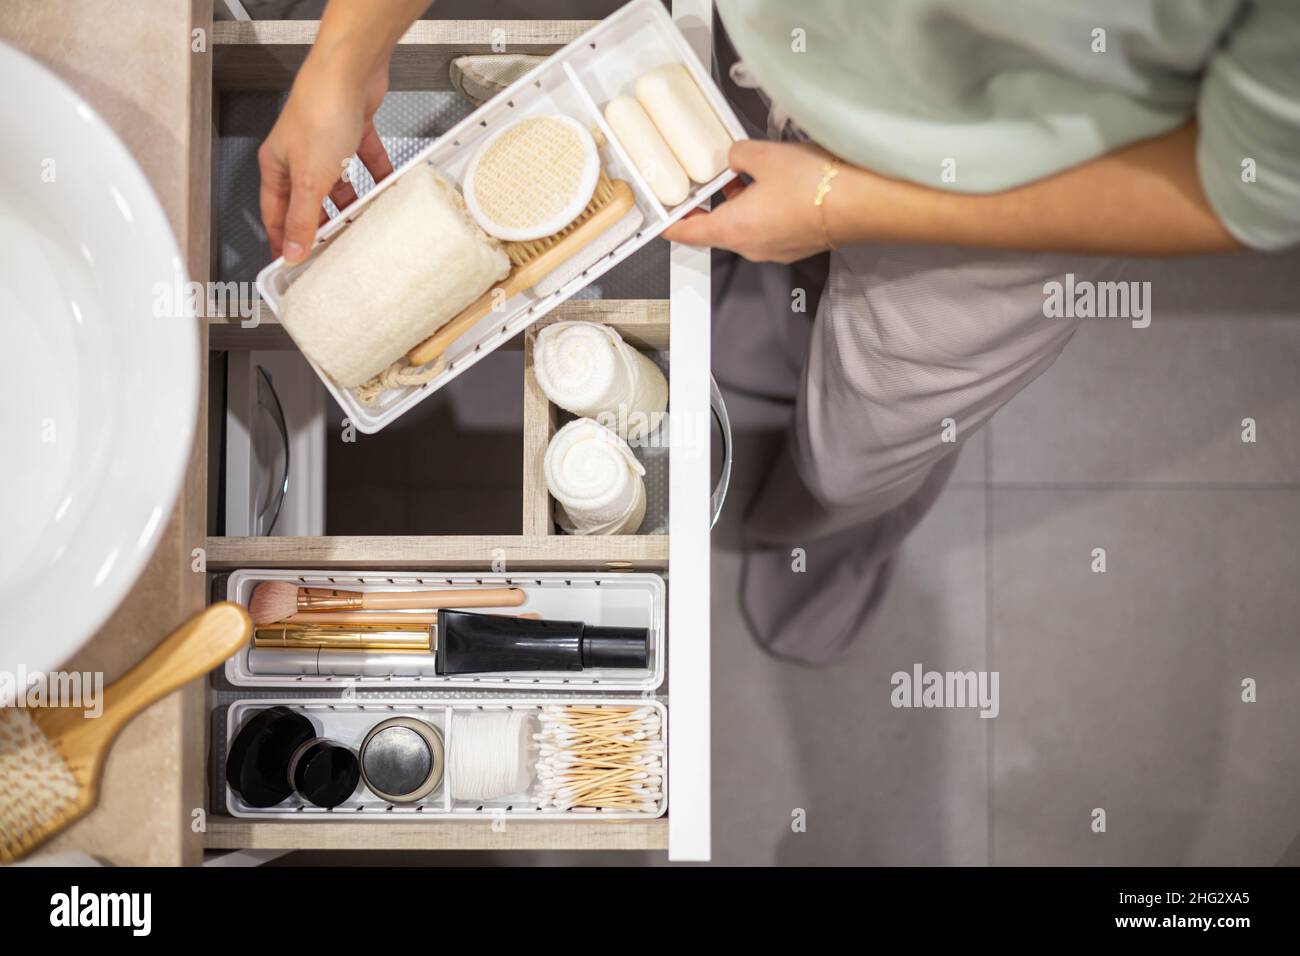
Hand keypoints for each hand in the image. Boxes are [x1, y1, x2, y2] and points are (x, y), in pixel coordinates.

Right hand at [258, 50, 393, 262]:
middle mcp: (299, 155)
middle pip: (309, 199)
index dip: (283, 238)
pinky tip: (387, 189)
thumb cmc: (320, 113)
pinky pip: (365, 161)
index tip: (292, 261)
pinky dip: (376, 175)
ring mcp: (327, 143)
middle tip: (334, 249)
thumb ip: (303, 217)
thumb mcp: (310, 178)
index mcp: (278, 166)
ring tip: (364, 225)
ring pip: (338, 183)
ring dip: (351, 203)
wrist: (349, 71)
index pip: (276, 212)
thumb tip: (292, 250)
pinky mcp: (352, 130)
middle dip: (322, 224)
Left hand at [662, 139, 838, 262]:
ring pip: (746, 230)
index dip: (672, 225)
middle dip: (710, 207)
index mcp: (732, 229)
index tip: (663, 220)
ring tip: (743, 178)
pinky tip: (774, 188)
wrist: (862, 204)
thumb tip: (735, 158)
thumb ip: (739, 155)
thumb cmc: (811, 184)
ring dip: (739, 207)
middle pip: (717, 231)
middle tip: (706, 184)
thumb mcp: (764, 155)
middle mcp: (751, 247)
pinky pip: (770, 231)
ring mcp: (776, 251)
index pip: (689, 233)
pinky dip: (763, 212)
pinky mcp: (798, 246)